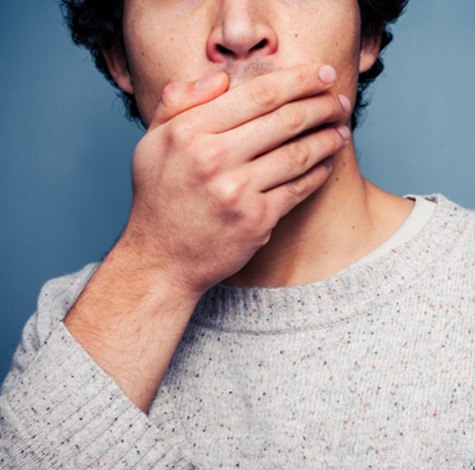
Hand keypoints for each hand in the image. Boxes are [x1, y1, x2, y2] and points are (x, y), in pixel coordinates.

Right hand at [122, 63, 351, 294]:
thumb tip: (221, 79)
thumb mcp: (152, 142)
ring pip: (298, 154)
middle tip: (341, 101)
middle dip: (322, 105)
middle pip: (285, 120)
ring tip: (341, 129)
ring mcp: (237, 191)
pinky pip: (297, 189)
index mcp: (189, 132)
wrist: (161, 258)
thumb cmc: (158, 199)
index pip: (258, 94)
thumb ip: (178, 102)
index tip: (323, 74)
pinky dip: (318, 174)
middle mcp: (213, 158)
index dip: (299, 79)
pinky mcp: (255, 221)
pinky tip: (326, 164)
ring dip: (327, 138)